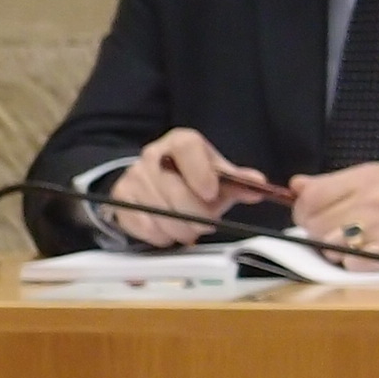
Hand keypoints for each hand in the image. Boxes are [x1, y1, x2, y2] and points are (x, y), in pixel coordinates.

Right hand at [111, 128, 278, 245]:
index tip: (212, 194)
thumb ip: (239, 182)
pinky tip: (169, 230)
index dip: (200, 172)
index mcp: (181, 142)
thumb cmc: (196, 181)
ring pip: (159, 211)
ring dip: (180, 229)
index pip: (187, 147)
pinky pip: (143, 224)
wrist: (158, 184)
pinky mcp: (121, 198)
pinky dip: (160, 235)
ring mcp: (134, 175)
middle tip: (206, 225)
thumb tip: (257, 185)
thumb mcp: (220, 179)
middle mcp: (153, 154)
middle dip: (195, 214)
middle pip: (174, 187)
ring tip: (190, 229)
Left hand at [285, 164, 378, 261]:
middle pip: (315, 224)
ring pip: (329, 246)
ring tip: (354, 242)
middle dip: (318, 230)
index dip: (304, 208)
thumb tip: (297, 185)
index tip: (311, 213)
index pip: (311, 196)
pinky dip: (354, 263)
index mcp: (367, 178)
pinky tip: (369, 253)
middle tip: (335, 229)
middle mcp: (371, 201)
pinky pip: (351, 264)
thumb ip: (337, 182)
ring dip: (335, 248)